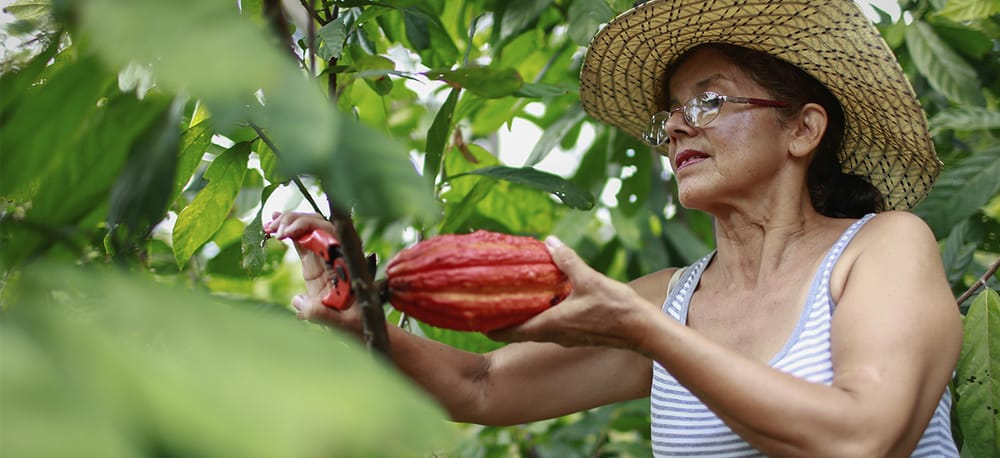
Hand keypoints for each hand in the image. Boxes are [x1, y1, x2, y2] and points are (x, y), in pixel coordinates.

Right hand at [264, 212, 360, 329]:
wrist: (360, 328)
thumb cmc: (357, 325)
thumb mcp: (343, 323)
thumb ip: (323, 314)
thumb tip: (298, 301)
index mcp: (347, 263)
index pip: (330, 233)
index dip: (308, 226)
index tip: (287, 233)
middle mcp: (338, 255)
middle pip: (318, 224)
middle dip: (294, 221)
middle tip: (273, 229)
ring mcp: (326, 257)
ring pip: (309, 228)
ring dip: (287, 223)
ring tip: (268, 227)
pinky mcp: (315, 262)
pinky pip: (301, 240)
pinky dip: (286, 231)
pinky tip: (271, 227)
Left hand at [486, 236, 654, 351]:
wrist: (642, 330)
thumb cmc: (615, 308)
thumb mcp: (589, 278)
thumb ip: (566, 260)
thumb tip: (548, 241)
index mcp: (550, 325)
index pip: (511, 331)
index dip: (490, 327)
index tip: (474, 321)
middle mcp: (554, 334)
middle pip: (519, 331)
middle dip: (503, 319)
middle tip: (488, 304)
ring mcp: (566, 337)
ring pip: (535, 329)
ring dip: (522, 317)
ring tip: (511, 299)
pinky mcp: (577, 334)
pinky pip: (550, 326)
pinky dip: (540, 315)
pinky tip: (543, 299)